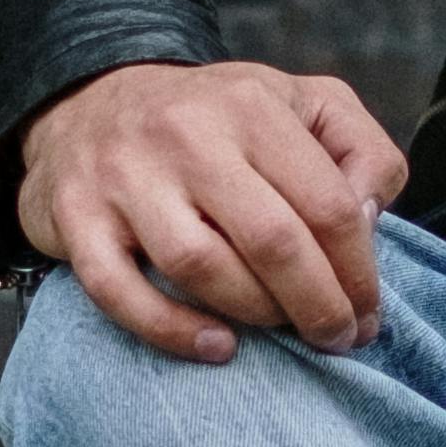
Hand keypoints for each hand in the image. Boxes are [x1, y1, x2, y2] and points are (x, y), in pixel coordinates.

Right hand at [12, 59, 412, 360]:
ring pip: (201, 268)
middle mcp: (186, 136)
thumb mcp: (304, 103)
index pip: (328, 205)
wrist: (92, 100)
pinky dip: (172, 331)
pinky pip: (119, 291)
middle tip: (337, 338)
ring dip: (255, 315)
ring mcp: (125, 178)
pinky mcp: (77, 218)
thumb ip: (361, 152)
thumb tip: (369, 219)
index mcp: (251, 107)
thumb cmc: (218, 119)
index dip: (359, 272)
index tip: (368, 311)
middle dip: (319, 306)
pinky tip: (217, 347)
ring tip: (280, 332)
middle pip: (272, 241)